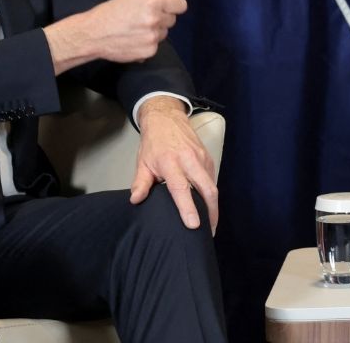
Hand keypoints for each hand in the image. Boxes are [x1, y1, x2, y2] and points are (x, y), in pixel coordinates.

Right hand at [45, 0, 188, 72]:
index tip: (163, 5)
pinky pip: (157, 45)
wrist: (93, 34)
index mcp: (153, 2)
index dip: (173, 4)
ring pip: (165, 32)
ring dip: (155, 30)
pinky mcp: (149, 52)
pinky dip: (149, 43)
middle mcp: (155, 19)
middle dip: (161, 16)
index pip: (181, 3)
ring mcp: (152, 37)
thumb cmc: (113, 11)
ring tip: (135, 27)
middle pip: (173, 18)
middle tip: (141, 16)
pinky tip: (134, 38)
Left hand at [130, 96, 218, 232]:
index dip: (188, 208)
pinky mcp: (209, 158)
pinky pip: (212, 179)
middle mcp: (190, 160)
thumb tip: (136, 201)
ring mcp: (202, 158)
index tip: (193, 225)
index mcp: (170, 162)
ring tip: (209, 223)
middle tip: (209, 231)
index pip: (181, 189)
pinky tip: (208, 205)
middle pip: (207, 189)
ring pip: (213, 186)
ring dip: (213, 205)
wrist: (167, 118)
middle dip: (211, 212)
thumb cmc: (153, 143)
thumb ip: (140, 183)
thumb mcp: (142, 162)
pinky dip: (211, 194)